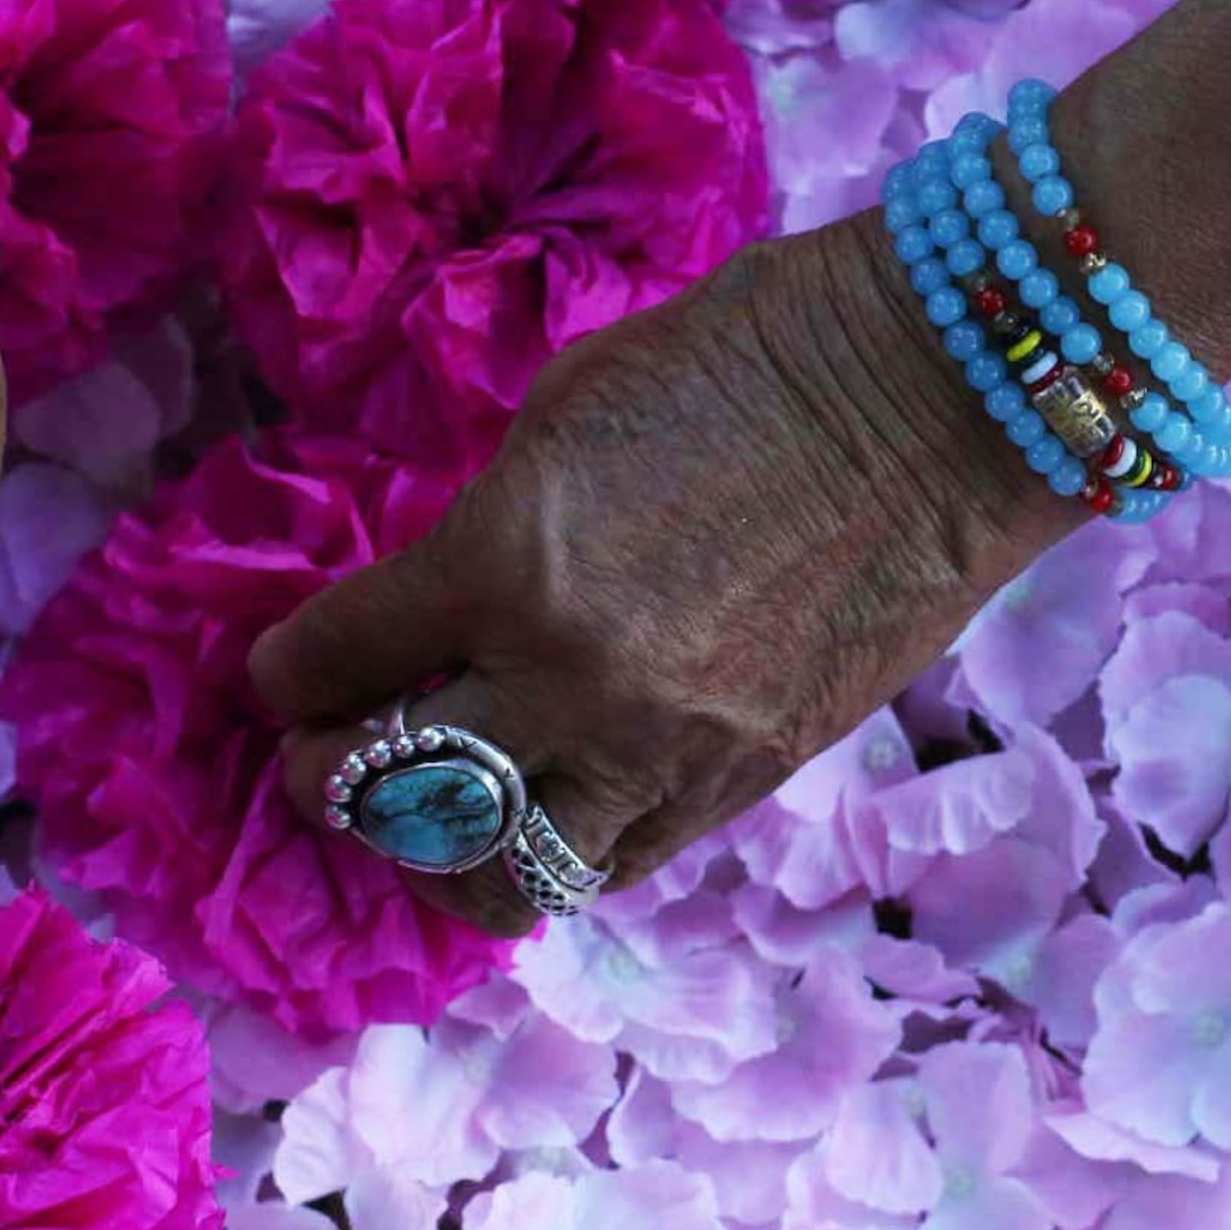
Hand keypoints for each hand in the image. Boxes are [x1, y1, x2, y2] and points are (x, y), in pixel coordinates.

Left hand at [252, 211, 1080, 936]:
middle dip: (330, 776)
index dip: (288, 673)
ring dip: (437, 848)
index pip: (335, 661)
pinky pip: (608, 867)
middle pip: (385, 794)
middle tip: (331, 749)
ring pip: (494, 875)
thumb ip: (490, 525)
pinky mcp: (740, 784)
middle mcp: (569, 681)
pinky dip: (552, 850)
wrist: (942, 395)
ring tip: (432, 808)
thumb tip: (441, 601)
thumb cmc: (751, 354)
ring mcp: (661, 750)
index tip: (289, 670)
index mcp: (507, 560)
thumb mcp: (570, 413)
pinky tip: (541, 807)